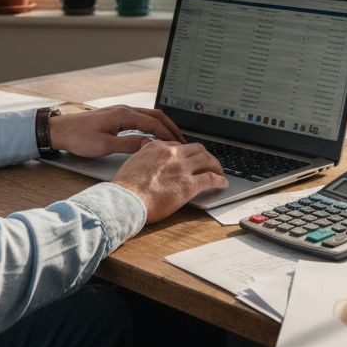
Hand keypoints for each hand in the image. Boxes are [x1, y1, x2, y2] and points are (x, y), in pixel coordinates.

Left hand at [48, 105, 184, 157]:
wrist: (60, 131)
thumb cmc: (79, 137)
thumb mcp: (105, 145)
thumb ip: (129, 144)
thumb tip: (149, 145)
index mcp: (123, 115)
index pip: (153, 123)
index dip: (168, 134)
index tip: (178, 144)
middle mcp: (124, 110)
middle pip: (155, 115)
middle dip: (170, 127)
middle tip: (181, 140)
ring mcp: (120, 112)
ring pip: (149, 115)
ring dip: (162, 126)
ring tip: (171, 138)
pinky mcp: (116, 117)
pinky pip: (140, 118)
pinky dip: (152, 125)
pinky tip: (153, 135)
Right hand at [112, 140, 227, 222]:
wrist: (125, 200)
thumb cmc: (124, 188)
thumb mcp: (131, 162)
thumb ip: (142, 155)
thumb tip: (144, 153)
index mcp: (156, 147)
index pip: (178, 145)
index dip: (187, 152)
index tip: (189, 158)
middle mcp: (171, 154)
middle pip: (196, 149)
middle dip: (205, 155)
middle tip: (208, 162)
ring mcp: (181, 168)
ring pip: (207, 160)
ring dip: (216, 165)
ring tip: (219, 171)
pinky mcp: (188, 184)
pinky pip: (210, 178)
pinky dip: (219, 180)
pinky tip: (222, 183)